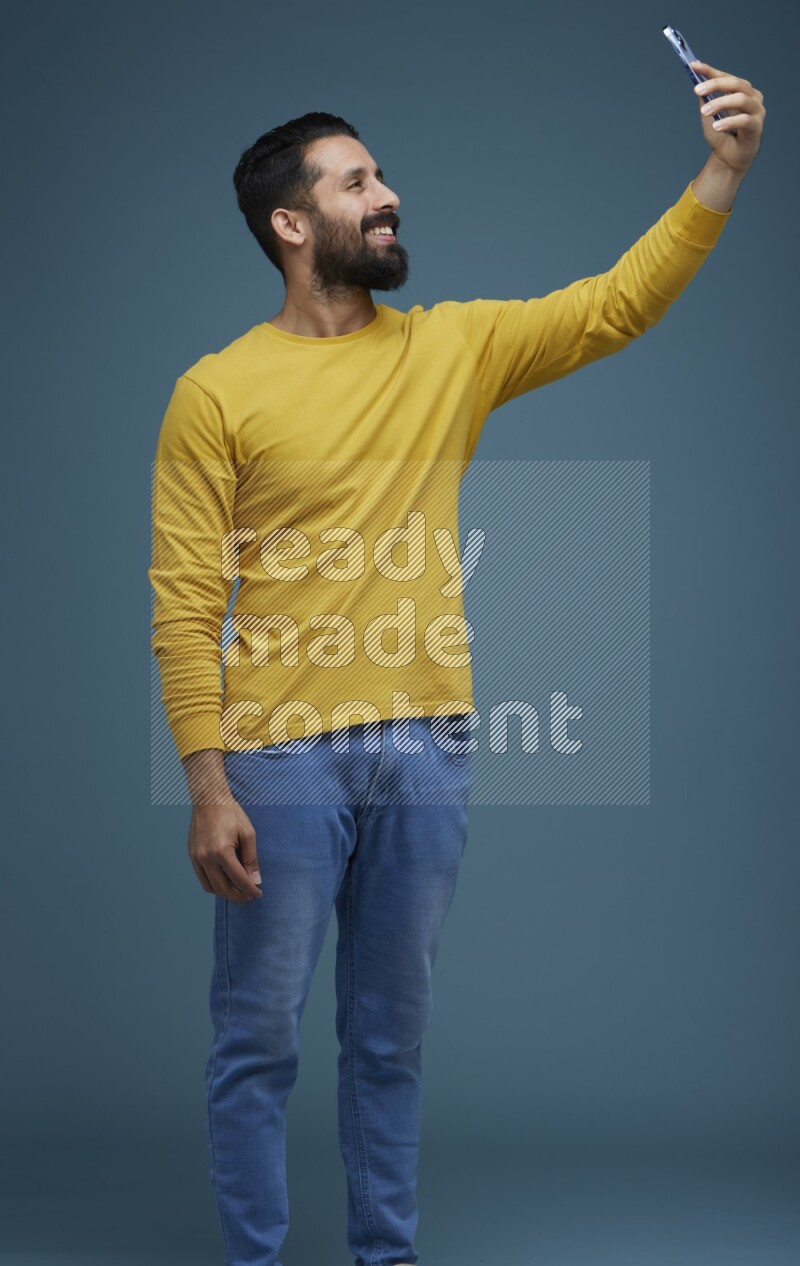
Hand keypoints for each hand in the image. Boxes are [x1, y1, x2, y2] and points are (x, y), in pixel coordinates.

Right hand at [188, 799, 263, 902]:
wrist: (209, 799)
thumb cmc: (230, 813)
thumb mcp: (248, 833)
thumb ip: (251, 859)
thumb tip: (255, 880)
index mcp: (221, 851)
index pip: (238, 879)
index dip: (250, 890)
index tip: (258, 893)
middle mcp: (205, 857)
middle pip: (222, 889)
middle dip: (238, 896)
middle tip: (249, 896)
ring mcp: (196, 857)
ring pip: (210, 887)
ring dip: (225, 893)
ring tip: (238, 890)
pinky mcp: (192, 855)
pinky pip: (202, 878)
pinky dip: (214, 884)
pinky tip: (226, 880)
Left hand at [691, 60, 764, 174]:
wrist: (726, 157)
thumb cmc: (720, 133)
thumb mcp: (709, 112)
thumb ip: (706, 98)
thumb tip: (698, 83)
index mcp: (741, 90)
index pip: (725, 76)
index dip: (710, 71)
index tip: (694, 66)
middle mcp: (752, 97)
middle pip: (736, 84)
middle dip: (715, 85)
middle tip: (698, 90)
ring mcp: (757, 111)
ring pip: (741, 99)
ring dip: (721, 103)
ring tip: (705, 112)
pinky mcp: (757, 127)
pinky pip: (744, 120)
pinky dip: (729, 122)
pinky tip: (716, 126)